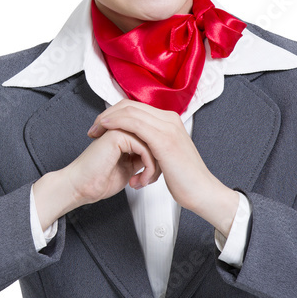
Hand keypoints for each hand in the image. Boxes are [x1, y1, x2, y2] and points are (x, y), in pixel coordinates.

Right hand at [32, 122, 157, 229]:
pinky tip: (139, 180)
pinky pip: (145, 148)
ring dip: (153, 167)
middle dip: (158, 163)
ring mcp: (120, 129)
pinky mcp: (118, 135)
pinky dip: (148, 167)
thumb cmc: (100, 180)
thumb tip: (159, 158)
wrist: (82, 187)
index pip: (153, 140)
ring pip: (153, 143)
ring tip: (143, 182)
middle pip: (155, 140)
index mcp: (125, 133)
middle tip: (149, 180)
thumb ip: (142, 157)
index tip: (151, 178)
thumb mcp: (130, 168)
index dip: (157, 159)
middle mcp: (123, 128)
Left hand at [87, 100, 239, 234]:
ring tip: (95, 130)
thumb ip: (154, 146)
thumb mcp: (167, 156)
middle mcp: (170, 119)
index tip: (101, 126)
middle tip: (94, 128)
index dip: (115, 113)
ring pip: (130, 111)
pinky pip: (134, 123)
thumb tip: (138, 148)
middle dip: (108, 114)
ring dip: (108, 118)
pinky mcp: (163, 139)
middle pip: (130, 105)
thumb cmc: (185, 180)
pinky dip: (116, 122)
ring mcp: (167, 127)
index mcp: (170, 121)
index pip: (136, 107)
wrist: (202, 192)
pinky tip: (105, 128)